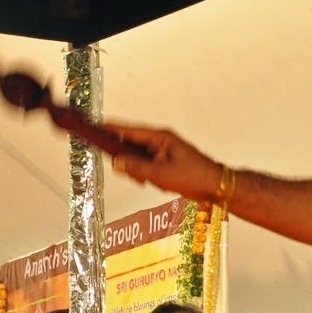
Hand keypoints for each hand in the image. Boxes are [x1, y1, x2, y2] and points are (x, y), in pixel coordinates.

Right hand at [107, 124, 222, 200]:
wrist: (215, 186)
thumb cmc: (194, 176)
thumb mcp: (161, 174)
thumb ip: (136, 168)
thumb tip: (116, 163)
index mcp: (160, 137)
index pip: (129, 130)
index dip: (111, 129)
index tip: (96, 126)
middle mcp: (160, 141)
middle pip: (131, 145)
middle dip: (125, 159)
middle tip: (124, 170)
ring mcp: (163, 151)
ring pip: (138, 158)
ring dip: (137, 170)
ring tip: (146, 181)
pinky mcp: (165, 162)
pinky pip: (147, 165)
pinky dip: (145, 174)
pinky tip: (151, 182)